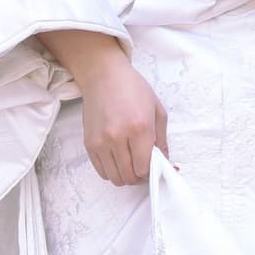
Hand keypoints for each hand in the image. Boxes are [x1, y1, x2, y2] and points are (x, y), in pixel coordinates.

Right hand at [77, 51, 168, 186]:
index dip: (151, 172)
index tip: (155, 167)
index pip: (144, 167)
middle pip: (129, 176)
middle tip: (145, 166)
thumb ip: (162, 139)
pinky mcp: (89, 144)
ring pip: (115, 177)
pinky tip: (119, 160)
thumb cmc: (134, 89)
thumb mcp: (157, 110)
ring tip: (132, 164)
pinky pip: (101, 171)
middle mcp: (118, 137)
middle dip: (140, 176)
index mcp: (139, 128)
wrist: (105, 77)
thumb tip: (165, 161)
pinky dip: (112, 171)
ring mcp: (100, 142)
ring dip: (126, 176)